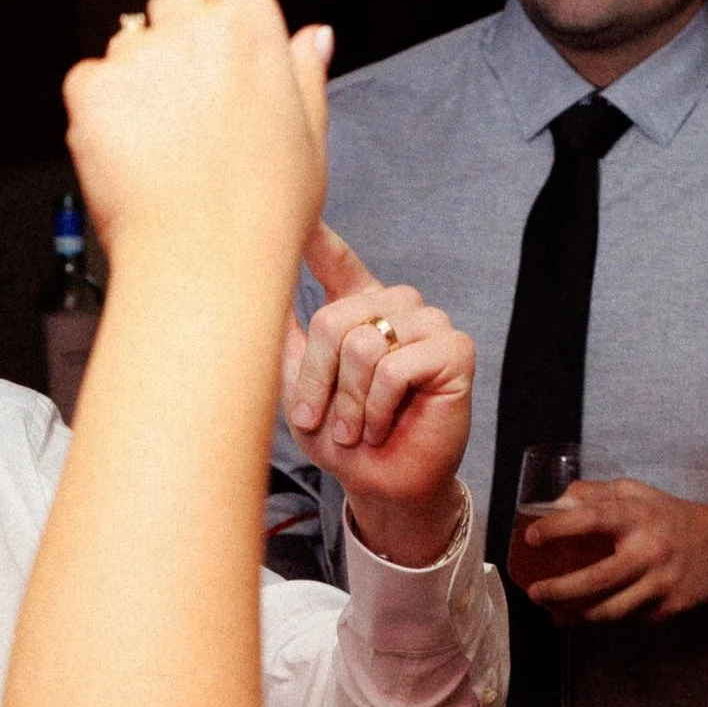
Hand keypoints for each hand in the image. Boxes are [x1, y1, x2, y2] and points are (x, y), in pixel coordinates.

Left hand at [62, 0, 330, 286]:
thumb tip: (312, 32)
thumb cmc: (264, 216)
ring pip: (127, 52)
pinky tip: (130, 162)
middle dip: (173, 49)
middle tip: (191, 124)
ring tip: (164, 157)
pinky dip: (102, 119)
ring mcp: (143, 55)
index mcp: (256, 31)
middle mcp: (198, 28)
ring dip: (137, 89)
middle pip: (170, 7)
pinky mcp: (92, 86)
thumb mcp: (306, 140)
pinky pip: (90, 86)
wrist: (206, 267)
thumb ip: (301, 75)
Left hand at [283, 221, 471, 568]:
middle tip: (324, 421)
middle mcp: (396, 307)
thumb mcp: (299, 388)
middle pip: (334, 318)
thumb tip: (254, 290)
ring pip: (362, 343)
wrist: (381, 486)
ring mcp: (428, 323)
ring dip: (350, 401)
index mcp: (362, 309)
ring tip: (356, 427)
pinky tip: (383, 425)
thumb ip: (285, 339)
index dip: (319, 241)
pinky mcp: (454, 349)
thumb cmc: (343, 441)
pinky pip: (395, 366)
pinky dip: (379, 407)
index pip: (339, 263)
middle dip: (320, 381)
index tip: (299, 220)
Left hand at [516, 478, 707, 621]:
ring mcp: (661, 584)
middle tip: (535, 592)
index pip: (594, 519)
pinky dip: (602, 620)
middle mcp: (651, 551)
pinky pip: (627, 619)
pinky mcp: (669, 610)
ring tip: (554, 613)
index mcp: (640, 516)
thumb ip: (597, 494)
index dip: (559, 528)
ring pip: (610, 611)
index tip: (531, 537)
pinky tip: (583, 617)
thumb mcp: (639, 494)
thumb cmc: (671, 519)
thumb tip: (554, 504)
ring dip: (576, 616)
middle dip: (560, 590)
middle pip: (597, 579)